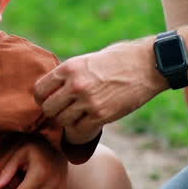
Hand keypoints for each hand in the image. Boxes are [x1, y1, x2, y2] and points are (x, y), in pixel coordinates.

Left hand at [34, 40, 157, 141]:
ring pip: (62, 121)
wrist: (148, 65)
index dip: (42, 98)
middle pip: (48, 109)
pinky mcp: (102, 115)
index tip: (50, 100)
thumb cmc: (120, 59)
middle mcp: (75, 85)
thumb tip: (55, 90)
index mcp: (69, 68)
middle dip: (54, 111)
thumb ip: (71, 74)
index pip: (39, 90)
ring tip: (78, 115)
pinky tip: (89, 120)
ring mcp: (88, 102)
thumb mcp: (89, 59)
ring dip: (68, 121)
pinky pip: (79, 129)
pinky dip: (81, 128)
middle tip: (64, 110)